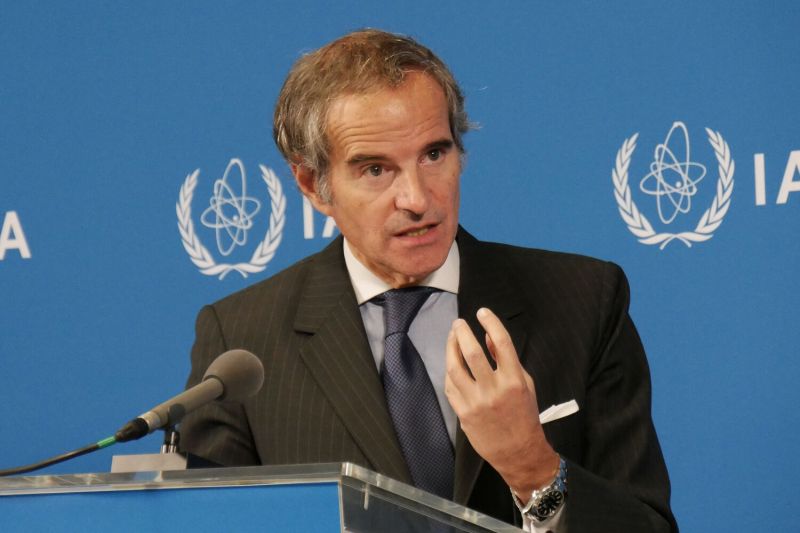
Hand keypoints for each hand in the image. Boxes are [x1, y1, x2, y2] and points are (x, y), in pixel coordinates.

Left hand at [445, 307, 558, 494]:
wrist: (518, 451)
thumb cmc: (524, 415)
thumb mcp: (525, 384)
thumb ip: (506, 360)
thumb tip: (489, 338)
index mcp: (514, 380)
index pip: (502, 343)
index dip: (491, 323)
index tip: (482, 312)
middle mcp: (494, 390)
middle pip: (472, 353)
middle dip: (462, 333)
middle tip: (459, 323)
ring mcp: (476, 402)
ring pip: (455, 368)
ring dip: (450, 349)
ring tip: (452, 338)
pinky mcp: (463, 413)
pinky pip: (451, 386)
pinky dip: (450, 371)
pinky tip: (452, 363)